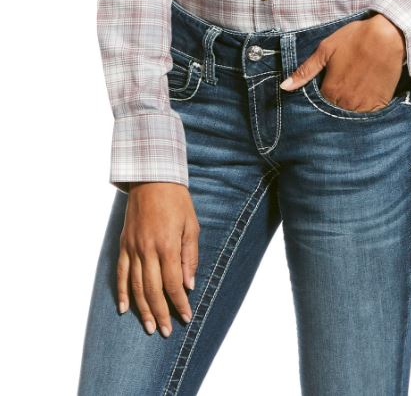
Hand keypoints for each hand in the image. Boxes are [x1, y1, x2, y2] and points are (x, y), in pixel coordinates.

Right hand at [117, 182, 199, 336]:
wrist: (152, 178)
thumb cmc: (176, 200)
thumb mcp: (191, 225)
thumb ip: (189, 255)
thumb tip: (189, 284)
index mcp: (166, 245)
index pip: (174, 283)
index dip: (180, 303)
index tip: (185, 317)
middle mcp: (147, 249)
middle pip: (152, 290)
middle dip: (160, 313)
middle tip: (164, 331)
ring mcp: (132, 247)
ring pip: (135, 286)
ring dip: (141, 309)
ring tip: (148, 327)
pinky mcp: (123, 244)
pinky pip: (120, 273)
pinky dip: (121, 292)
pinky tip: (124, 308)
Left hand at [280, 13, 406, 111]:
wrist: (387, 36)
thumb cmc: (354, 38)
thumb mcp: (325, 49)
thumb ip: (305, 71)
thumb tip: (284, 87)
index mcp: (330, 90)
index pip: (319, 104)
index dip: (322, 95)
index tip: (329, 84)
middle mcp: (346, 102)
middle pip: (335, 111)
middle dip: (336, 102)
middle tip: (343, 85)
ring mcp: (364, 105)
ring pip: (351, 115)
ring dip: (350, 107)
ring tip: (354, 90)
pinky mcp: (380, 104)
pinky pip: (369, 116)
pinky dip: (366, 109)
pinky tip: (366, 95)